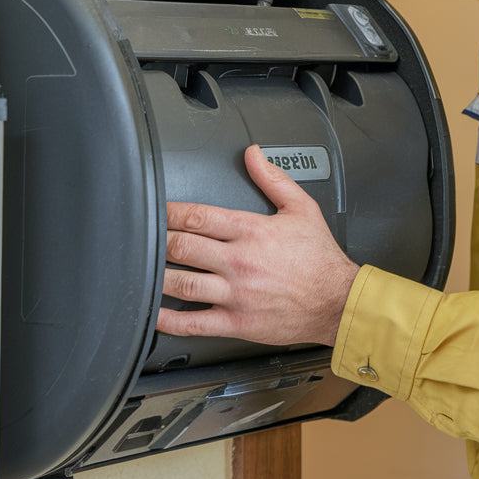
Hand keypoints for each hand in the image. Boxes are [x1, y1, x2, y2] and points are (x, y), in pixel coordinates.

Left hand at [157, 144, 359, 346]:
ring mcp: (236, 294)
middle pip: (181, 248)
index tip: (158, 212)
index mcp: (252, 231)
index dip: (169, 212)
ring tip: (142, 270)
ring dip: (156, 276)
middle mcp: (240, 262)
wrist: (337, 300)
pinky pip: (193, 323)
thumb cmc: (320, 259)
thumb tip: (253, 154)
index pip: (198, 217)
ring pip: (181, 284)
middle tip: (145, 239)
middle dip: (157, 241)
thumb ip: (273, 179)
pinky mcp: (237, 322)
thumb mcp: (302, 208)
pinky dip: (167, 319)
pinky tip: (154, 313)